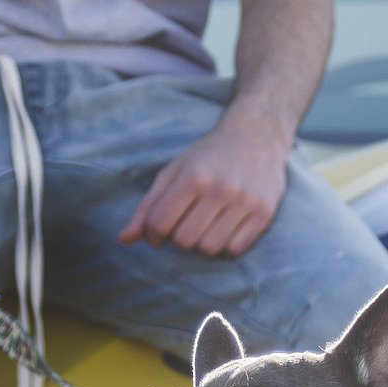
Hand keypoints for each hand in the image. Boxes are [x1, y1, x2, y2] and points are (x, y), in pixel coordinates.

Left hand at [118, 114, 290, 257]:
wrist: (258, 134)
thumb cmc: (208, 156)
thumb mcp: (174, 171)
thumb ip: (148, 206)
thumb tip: (123, 240)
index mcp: (194, 176)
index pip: (160, 224)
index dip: (153, 235)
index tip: (158, 231)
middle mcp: (221, 189)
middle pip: (185, 241)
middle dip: (178, 239)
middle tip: (184, 225)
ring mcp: (245, 202)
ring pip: (210, 249)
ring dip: (202, 244)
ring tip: (205, 226)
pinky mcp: (264, 213)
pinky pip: (234, 250)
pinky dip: (225, 245)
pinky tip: (225, 228)